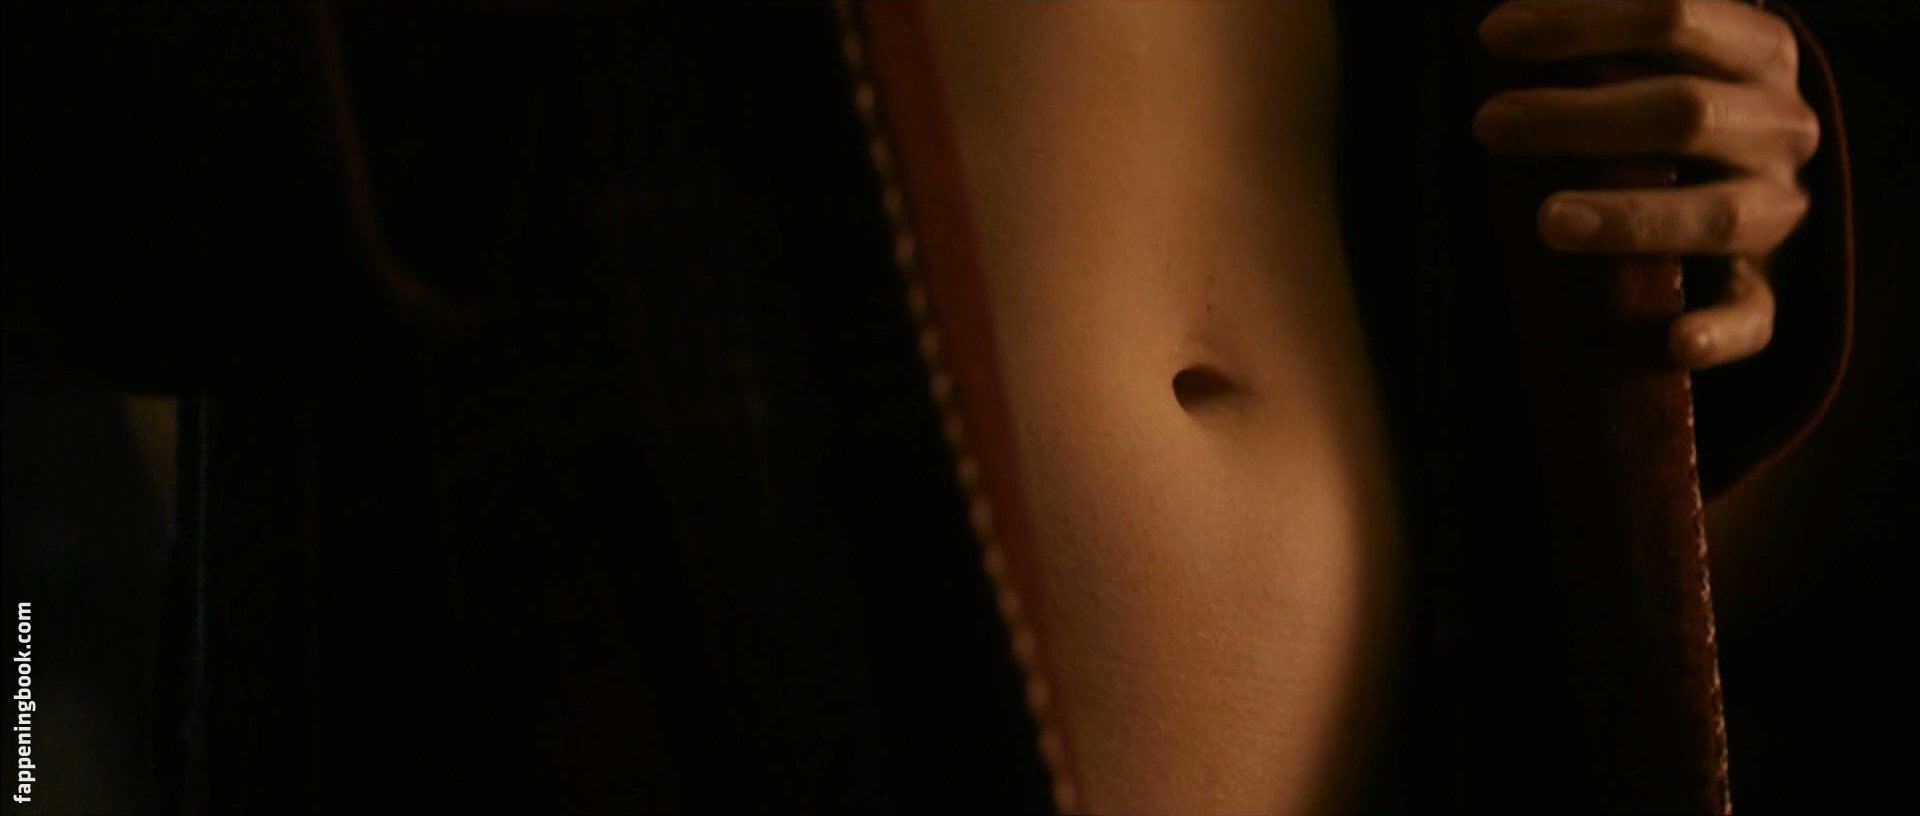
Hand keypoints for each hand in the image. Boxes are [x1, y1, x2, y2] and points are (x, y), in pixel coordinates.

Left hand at [1474, 0, 1817, 368]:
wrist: (1745, 187)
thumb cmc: (1663, 109)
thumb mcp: (1652, 57)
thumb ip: (1602, 39)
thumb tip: (1499, 21)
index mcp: (1756, 52)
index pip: (1674, 19)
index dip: (1581, 22)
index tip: (1493, 34)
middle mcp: (1779, 128)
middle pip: (1686, 112)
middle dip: (1580, 118)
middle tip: (1488, 125)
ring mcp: (1778, 211)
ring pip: (1718, 215)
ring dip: (1632, 217)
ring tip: (1547, 221)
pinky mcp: (1764, 289)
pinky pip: (1753, 318)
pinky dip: (1718, 331)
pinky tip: (1675, 339)